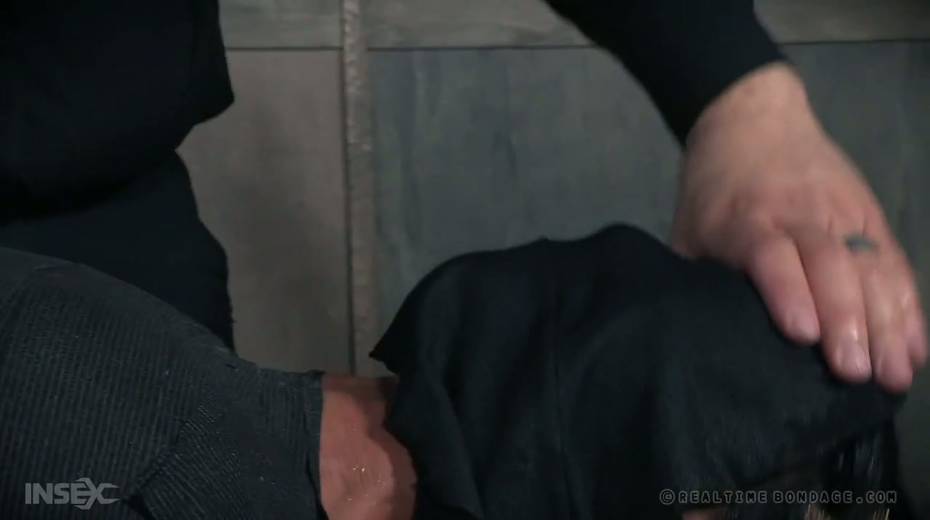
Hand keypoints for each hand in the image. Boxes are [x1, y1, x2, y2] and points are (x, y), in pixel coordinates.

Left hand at [671, 63, 926, 391]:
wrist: (754, 120)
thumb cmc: (714, 190)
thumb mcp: (689, 230)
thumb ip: (696, 279)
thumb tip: (697, 338)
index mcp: (747, 220)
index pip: (771, 255)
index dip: (788, 291)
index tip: (802, 333)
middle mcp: (799, 216)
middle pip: (830, 265)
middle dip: (847, 320)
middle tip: (853, 372)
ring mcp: (842, 215)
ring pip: (870, 268)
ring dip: (887, 323)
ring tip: (894, 373)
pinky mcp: (872, 217)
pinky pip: (895, 264)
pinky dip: (909, 307)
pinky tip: (915, 348)